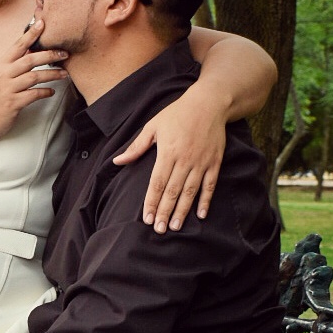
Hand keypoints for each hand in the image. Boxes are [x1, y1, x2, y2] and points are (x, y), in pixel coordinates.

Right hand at [0, 21, 66, 149]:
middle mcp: (4, 74)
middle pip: (30, 60)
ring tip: (64, 74)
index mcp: (1, 65)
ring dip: (52, 75)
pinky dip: (45, 92)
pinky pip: (34, 95)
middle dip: (49, 55)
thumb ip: (15, 63)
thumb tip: (32, 50)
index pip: (18, 45)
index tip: (43, 23)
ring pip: (34, 77)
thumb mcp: (1, 76)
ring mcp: (8, 89)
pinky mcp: (13, 103)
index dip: (31, 34)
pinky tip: (52, 92)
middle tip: (64, 54)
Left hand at [113, 86, 227, 232]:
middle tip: (158, 229)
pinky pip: (210, 185)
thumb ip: (136, 147)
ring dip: (182, 211)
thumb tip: (117, 161)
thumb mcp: (153, 126)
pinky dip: (205, 200)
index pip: (157, 183)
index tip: (145, 218)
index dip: (151, 202)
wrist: (209, 103)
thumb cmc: (177, 114)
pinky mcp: (214, 162)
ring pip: (190, 191)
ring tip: (175, 227)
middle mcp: (184, 160)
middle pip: (172, 191)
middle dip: (164, 212)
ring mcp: (201, 162)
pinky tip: (200, 214)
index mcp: (167, 152)